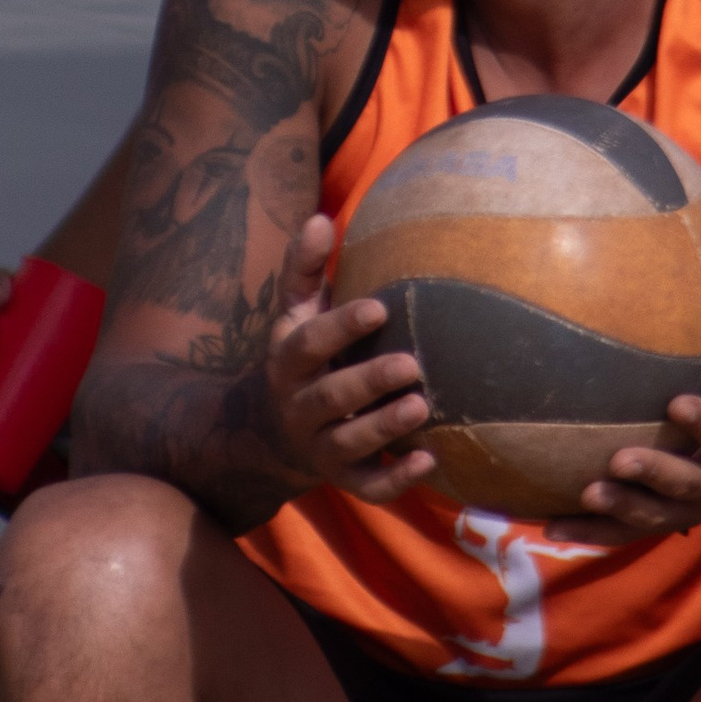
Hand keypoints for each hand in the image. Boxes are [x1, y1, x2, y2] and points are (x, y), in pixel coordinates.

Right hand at [262, 216, 440, 505]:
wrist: (271, 432)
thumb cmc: (303, 356)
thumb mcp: (296, 313)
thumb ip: (304, 268)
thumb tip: (320, 216)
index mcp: (290, 361)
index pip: (311, 343)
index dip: (342, 327)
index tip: (379, 307)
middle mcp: (300, 407)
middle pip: (331, 397)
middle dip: (368, 381)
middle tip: (412, 363)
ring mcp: (320, 447)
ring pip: (348, 443)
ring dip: (384, 427)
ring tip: (422, 406)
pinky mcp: (344, 478)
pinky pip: (368, 485)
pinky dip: (397, 478)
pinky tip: (429, 460)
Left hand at [574, 307, 700, 539]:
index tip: (678, 403)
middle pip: (687, 487)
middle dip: (655, 475)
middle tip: (621, 460)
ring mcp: (686, 509)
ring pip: (654, 517)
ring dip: (620, 508)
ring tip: (587, 494)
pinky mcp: (660, 519)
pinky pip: (624, 532)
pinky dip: (590, 532)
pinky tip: (551, 525)